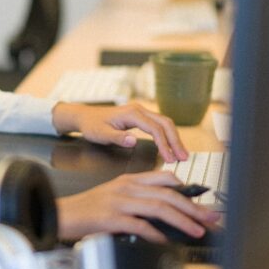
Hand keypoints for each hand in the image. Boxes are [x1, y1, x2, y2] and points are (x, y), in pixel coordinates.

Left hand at [52, 101, 187, 163]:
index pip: (155, 128)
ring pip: (164, 122)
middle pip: (165, 123)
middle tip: (183, 157)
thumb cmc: (91, 125)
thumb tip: (133, 141)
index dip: (164, 144)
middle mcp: (139, 109)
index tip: (170, 159)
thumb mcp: (100, 134)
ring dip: (174, 137)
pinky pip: (159, 124)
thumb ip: (117, 138)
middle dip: (176, 140)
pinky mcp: (140, 116)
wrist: (84, 116)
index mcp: (131, 113)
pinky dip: (168, 135)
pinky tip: (171, 146)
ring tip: (181, 154)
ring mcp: (140, 111)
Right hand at [55, 169, 221, 242]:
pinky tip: (165, 241)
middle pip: (168, 194)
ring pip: (159, 207)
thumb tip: (163, 214)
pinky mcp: (111, 218)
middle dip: (193, 206)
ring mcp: (119, 202)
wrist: (60, 214)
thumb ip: (137, 199)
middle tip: (210, 218)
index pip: (165, 178)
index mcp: (129, 180)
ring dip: (182, 220)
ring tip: (197, 230)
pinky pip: (140, 225)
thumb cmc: (87, 209)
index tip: (202, 202)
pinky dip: (156, 234)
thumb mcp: (114, 196)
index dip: (187, 190)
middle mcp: (127, 187)